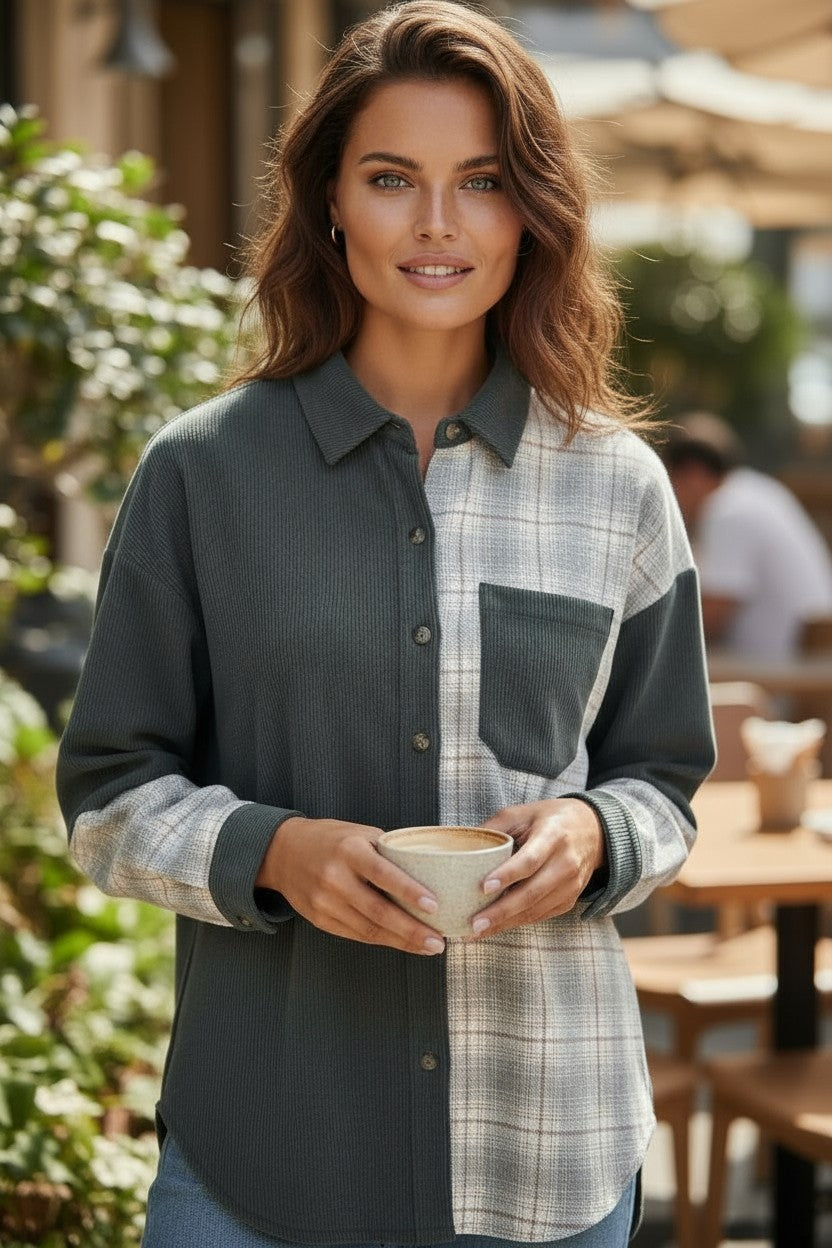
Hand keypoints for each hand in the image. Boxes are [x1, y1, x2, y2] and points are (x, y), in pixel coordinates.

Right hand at [256, 816, 445, 954]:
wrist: (283, 852)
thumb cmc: (330, 839)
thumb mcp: (359, 833)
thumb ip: (387, 852)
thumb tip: (427, 871)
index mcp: (349, 850)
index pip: (383, 873)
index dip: (409, 891)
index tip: (434, 905)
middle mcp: (335, 877)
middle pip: (378, 911)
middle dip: (412, 930)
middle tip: (438, 940)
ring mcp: (324, 902)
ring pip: (369, 929)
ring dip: (402, 942)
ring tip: (427, 946)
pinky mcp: (319, 919)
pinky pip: (356, 935)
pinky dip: (382, 940)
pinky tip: (402, 943)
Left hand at [469, 798, 605, 938]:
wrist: (593, 830)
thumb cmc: (550, 819)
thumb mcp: (523, 812)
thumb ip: (495, 827)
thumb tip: (462, 846)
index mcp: (553, 835)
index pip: (530, 860)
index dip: (507, 875)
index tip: (483, 888)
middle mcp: (566, 862)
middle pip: (532, 892)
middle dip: (501, 911)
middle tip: (474, 923)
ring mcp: (570, 885)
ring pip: (535, 909)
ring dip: (505, 923)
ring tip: (476, 932)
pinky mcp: (569, 899)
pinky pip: (540, 915)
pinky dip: (516, 922)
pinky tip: (495, 927)